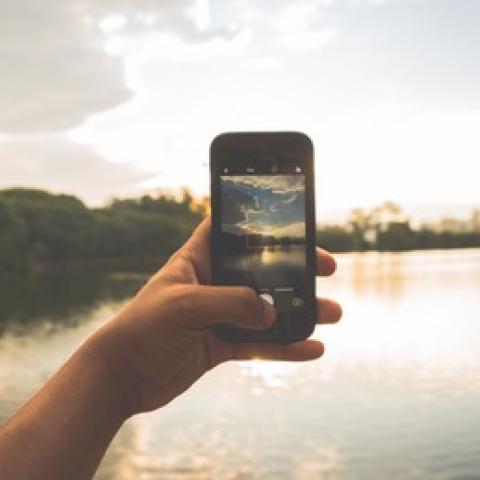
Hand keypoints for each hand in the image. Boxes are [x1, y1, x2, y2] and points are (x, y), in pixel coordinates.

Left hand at [84, 217, 341, 415]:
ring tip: (332, 312)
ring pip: (267, 309)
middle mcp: (212, 283)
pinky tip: (312, 348)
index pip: (228, 228)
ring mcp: (218, 315)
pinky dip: (286, 348)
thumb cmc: (143, 328)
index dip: (255, 218)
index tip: (288, 215)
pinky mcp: (221, 344)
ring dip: (299, 311)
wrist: (122, 377)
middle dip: (295, 267)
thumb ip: (231, 303)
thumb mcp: (186, 306)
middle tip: (326, 266)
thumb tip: (272, 314)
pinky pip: (260, 345)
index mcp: (197, 260)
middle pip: (261, 269)